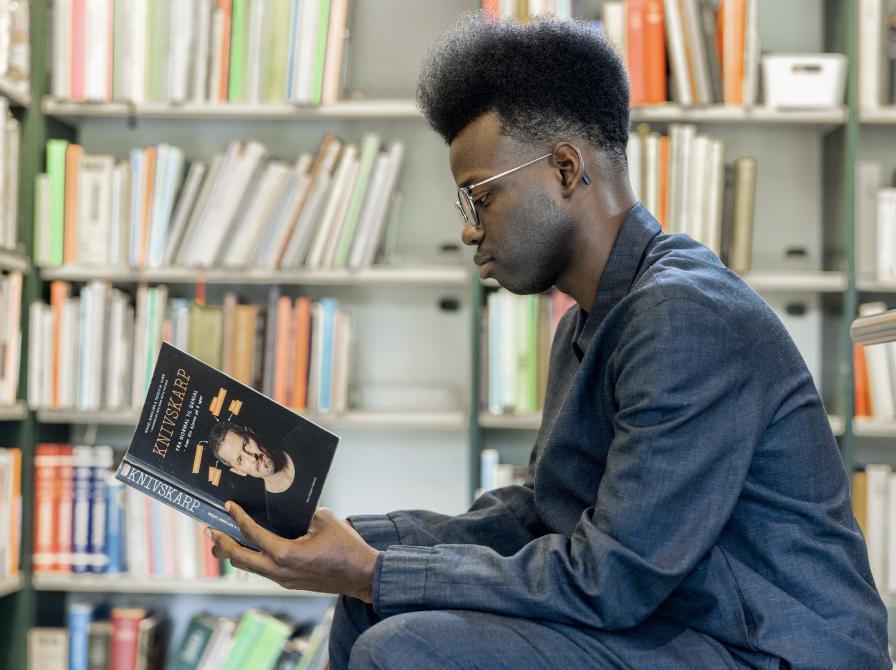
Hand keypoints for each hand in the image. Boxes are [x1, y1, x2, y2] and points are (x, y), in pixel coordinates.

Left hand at [207, 503, 380, 602]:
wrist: (362, 576)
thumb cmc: (347, 548)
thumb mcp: (325, 520)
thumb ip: (303, 513)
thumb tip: (288, 507)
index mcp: (286, 554)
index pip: (253, 534)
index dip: (238, 518)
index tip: (228, 506)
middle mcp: (279, 571)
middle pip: (240, 558)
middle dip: (222, 543)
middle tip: (210, 530)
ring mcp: (283, 580)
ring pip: (249, 568)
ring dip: (234, 554)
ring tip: (221, 542)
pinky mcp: (289, 583)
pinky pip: (262, 571)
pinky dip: (251, 559)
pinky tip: (251, 550)